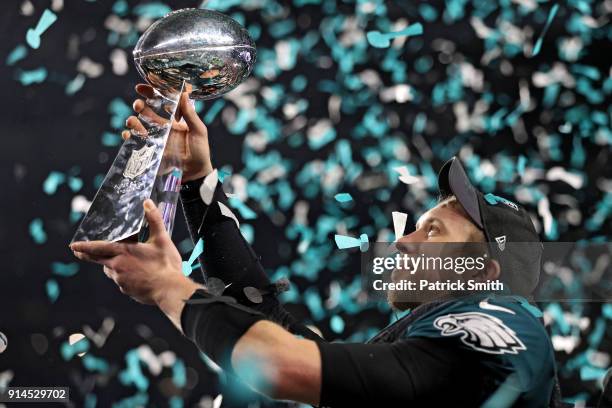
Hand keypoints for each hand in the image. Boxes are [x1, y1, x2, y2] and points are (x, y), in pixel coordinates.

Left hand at [70, 199, 197, 305]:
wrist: (169, 290)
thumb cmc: (165, 264)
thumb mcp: (162, 239)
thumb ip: (154, 219)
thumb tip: (147, 202)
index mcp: (123, 252)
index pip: (98, 248)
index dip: (84, 246)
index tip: (73, 246)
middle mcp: (117, 266)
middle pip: (98, 260)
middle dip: (88, 256)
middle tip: (78, 252)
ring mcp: (121, 280)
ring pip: (112, 271)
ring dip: (114, 266)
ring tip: (129, 263)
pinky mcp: (127, 291)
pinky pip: (122, 282)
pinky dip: (126, 277)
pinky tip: (139, 276)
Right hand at [123, 84, 213, 181]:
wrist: (194, 172)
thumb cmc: (200, 151)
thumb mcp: (198, 131)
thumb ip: (190, 114)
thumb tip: (184, 93)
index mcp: (173, 119)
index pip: (161, 102)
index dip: (151, 92)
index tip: (142, 86)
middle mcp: (162, 126)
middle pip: (145, 111)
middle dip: (139, 105)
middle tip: (138, 105)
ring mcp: (154, 138)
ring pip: (137, 124)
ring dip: (132, 120)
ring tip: (133, 122)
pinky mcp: (149, 149)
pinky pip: (134, 140)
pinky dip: (128, 136)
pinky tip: (129, 135)